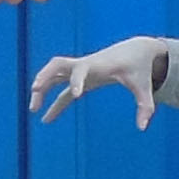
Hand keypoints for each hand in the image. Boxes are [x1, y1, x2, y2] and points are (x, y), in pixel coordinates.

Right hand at [30, 40, 171, 127]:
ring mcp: (81, 70)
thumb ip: (145, 106)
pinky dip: (53, 101)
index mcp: (99, 65)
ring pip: (54, 74)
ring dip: (42, 87)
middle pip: (58, 65)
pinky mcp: (81, 78)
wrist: (135, 50)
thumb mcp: (144, 86)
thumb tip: (143, 128)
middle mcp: (86, 65)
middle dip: (45, 76)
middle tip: (34, 91)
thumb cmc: (139, 68)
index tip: (75, 95)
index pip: (82, 69)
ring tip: (34, 109)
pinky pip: (61, 89)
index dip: (77, 80)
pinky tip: (46, 119)